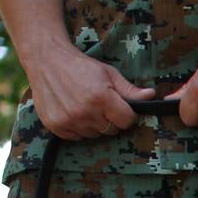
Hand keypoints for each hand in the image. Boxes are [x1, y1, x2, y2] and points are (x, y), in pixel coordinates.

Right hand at [26, 45, 155, 140]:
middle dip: (110, 119)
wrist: (46, 60)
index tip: (119, 106)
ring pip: (95, 135)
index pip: (127, 121)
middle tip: (100, 103)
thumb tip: (151, 97)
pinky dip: (78, 128)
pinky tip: (73, 111)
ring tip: (85, 105)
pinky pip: (77, 137)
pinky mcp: (56, 126)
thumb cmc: (81, 66)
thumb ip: (130, 90)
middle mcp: (85, 112)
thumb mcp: (109, 73)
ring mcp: (69, 121)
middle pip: (112, 130)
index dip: (126, 114)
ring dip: (94, 124)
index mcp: (101, 98)